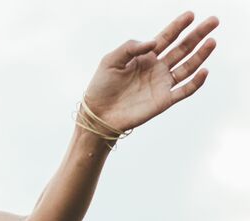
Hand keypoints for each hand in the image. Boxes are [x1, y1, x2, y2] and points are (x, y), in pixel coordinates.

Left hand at [83, 12, 217, 131]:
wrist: (98, 115)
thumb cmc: (101, 87)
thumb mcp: (110, 60)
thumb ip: (130, 48)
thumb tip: (154, 42)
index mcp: (145, 57)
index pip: (166, 37)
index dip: (178, 26)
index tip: (191, 14)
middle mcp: (157, 69)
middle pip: (182, 48)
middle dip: (198, 34)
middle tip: (214, 20)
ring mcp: (162, 84)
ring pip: (187, 67)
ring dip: (201, 55)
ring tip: (212, 41)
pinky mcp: (164, 100)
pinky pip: (185, 90)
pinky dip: (196, 82)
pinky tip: (204, 70)